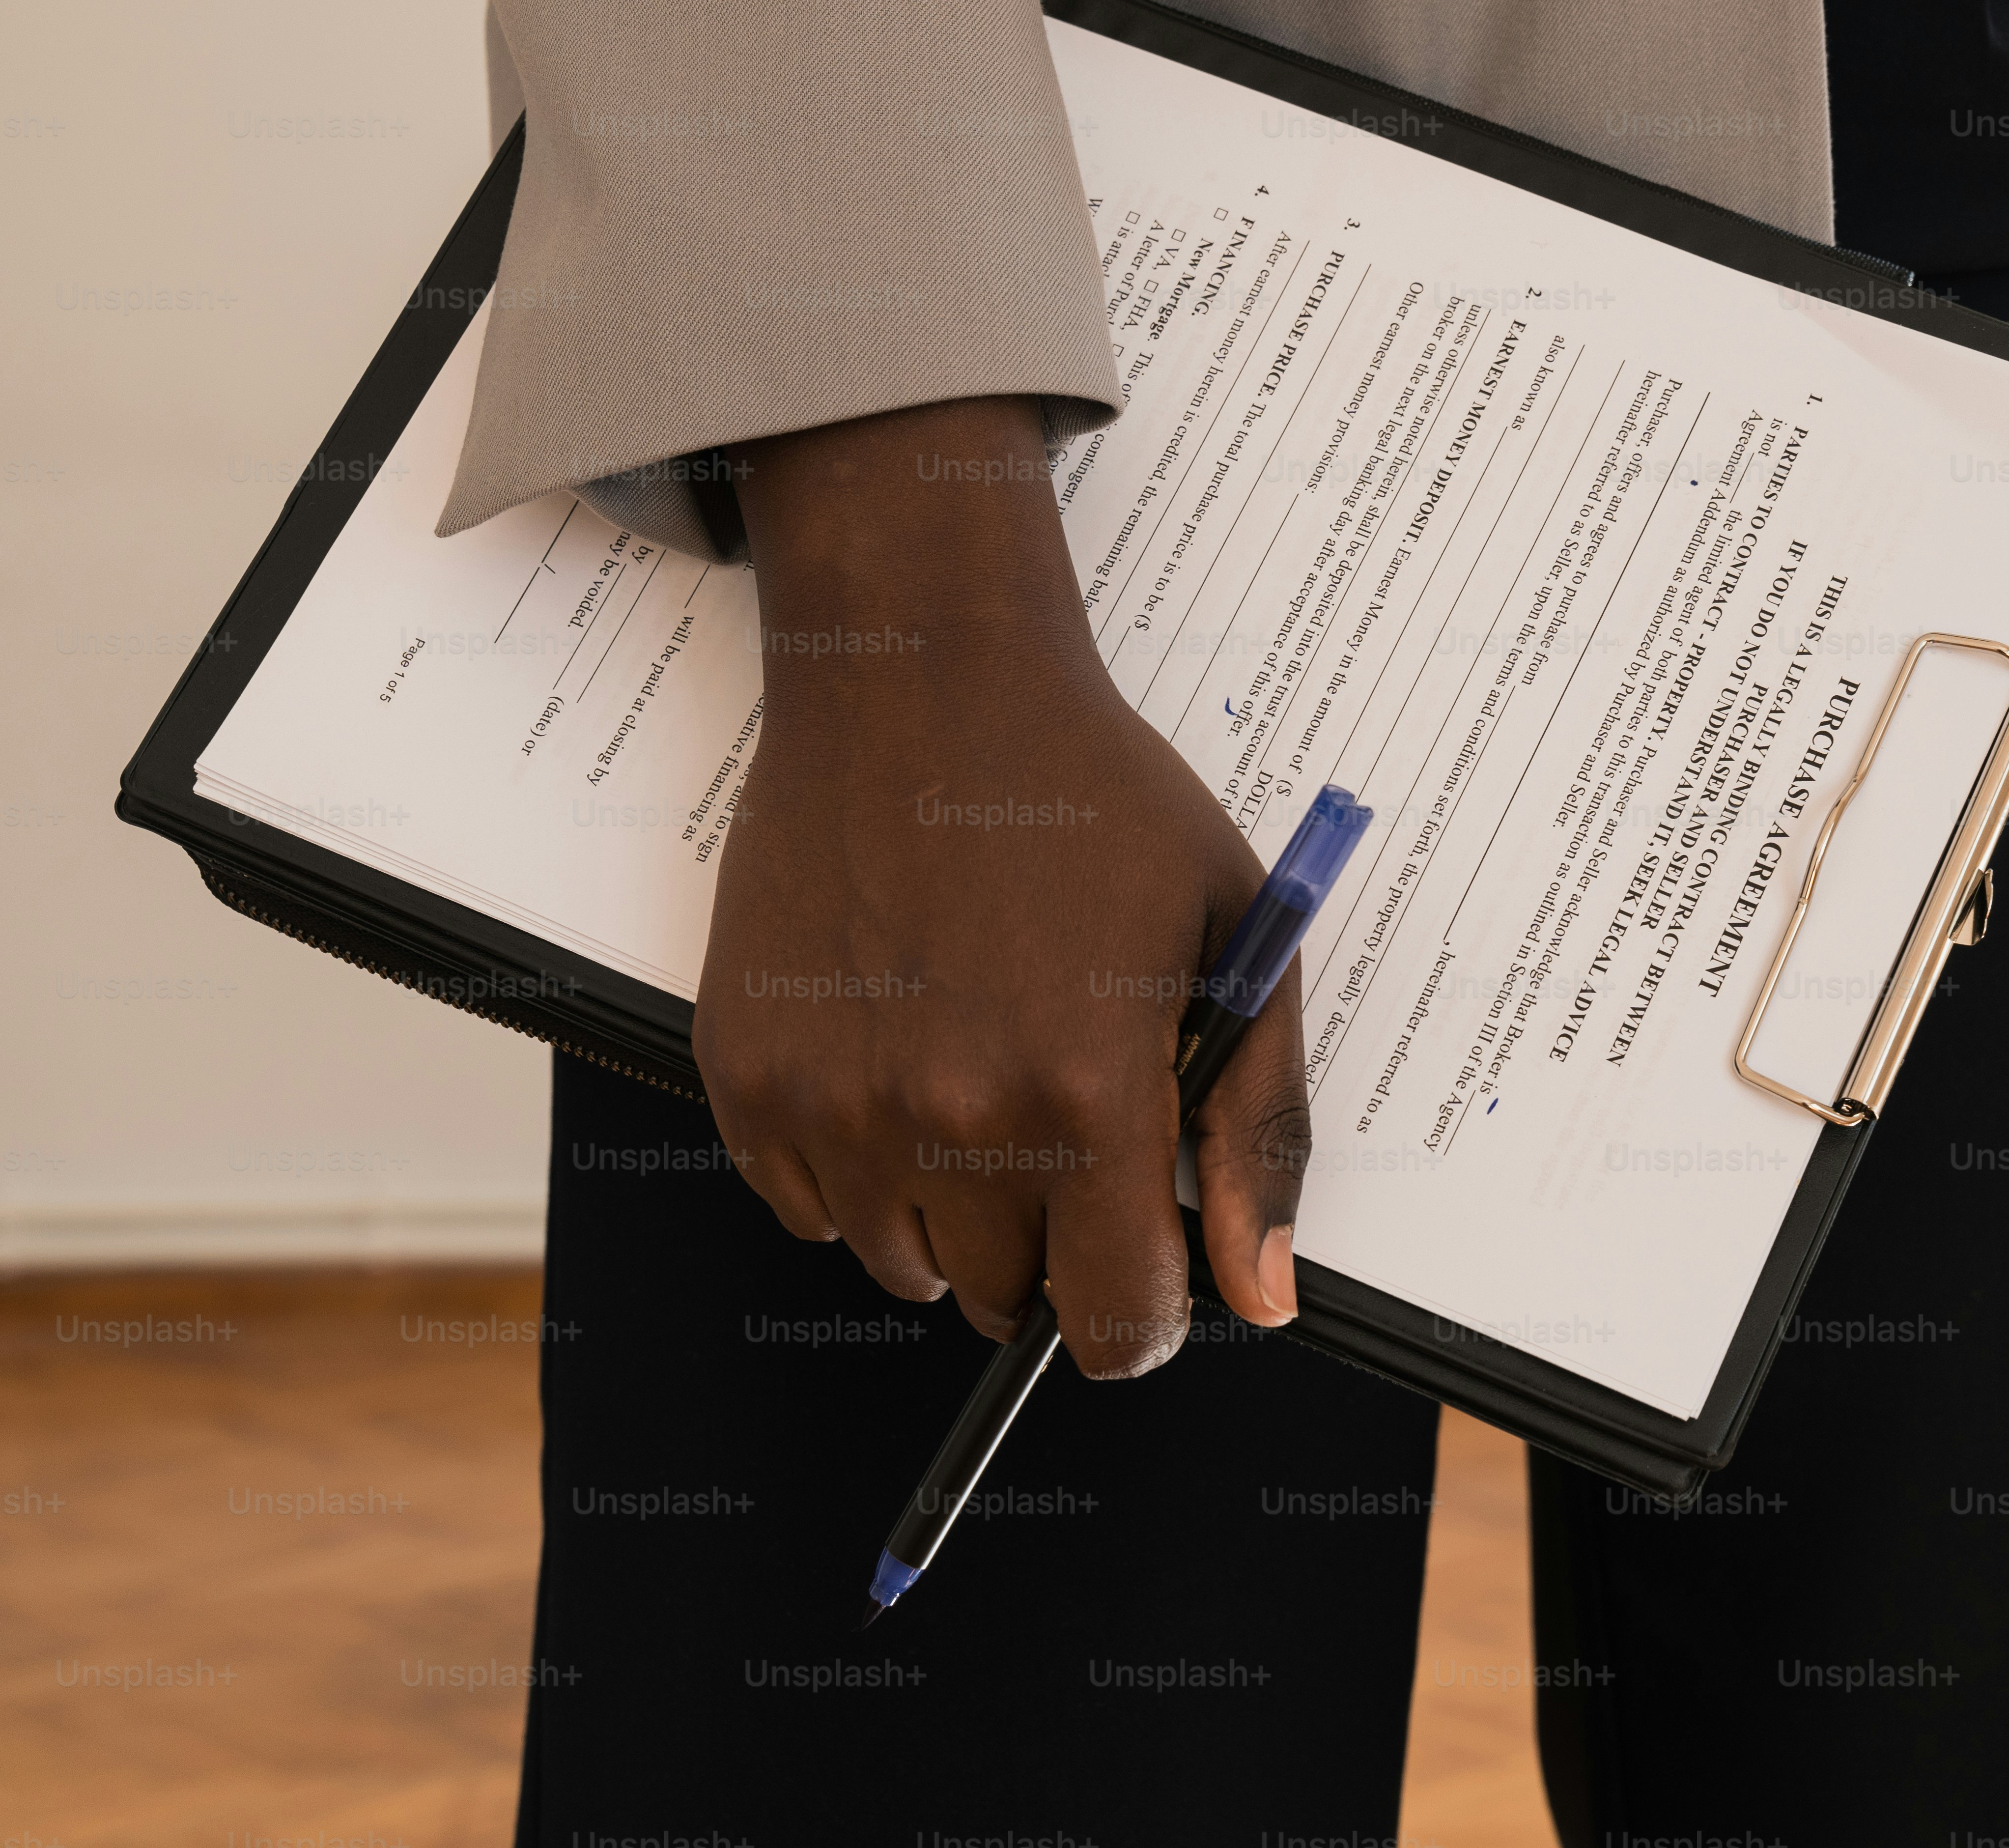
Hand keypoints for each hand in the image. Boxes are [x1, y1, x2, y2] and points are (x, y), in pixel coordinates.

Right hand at [689, 394, 1307, 1375]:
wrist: (921, 683)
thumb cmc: (1091, 802)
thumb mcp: (1229, 943)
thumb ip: (1256, 1133)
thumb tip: (1261, 1297)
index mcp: (1087, 1093)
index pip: (1113, 1326)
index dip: (1141, 1314)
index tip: (1142, 1267)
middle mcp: (953, 1118)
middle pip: (1003, 1302)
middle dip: (1048, 1244)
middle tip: (1057, 1122)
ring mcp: (835, 1104)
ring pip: (902, 1264)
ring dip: (947, 1210)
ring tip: (971, 1075)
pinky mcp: (747, 1075)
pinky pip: (805, 1207)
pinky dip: (852, 1164)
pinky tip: (890, 1055)